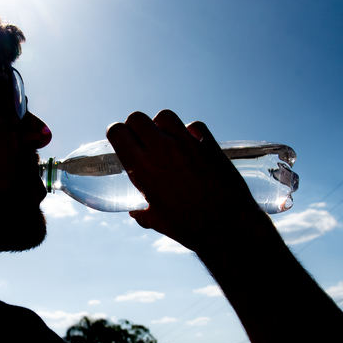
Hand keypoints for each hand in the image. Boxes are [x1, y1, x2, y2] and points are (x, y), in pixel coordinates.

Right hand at [105, 110, 262, 252]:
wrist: (226, 225)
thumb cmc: (190, 227)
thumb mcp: (159, 221)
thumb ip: (143, 213)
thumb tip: (136, 212)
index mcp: (143, 169)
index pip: (118, 133)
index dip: (117, 134)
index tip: (121, 140)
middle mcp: (162, 151)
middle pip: (137, 118)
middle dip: (136, 127)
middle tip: (142, 140)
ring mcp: (186, 144)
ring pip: (164, 116)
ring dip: (162, 125)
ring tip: (167, 139)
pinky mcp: (208, 144)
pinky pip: (194, 125)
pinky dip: (191, 132)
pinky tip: (192, 144)